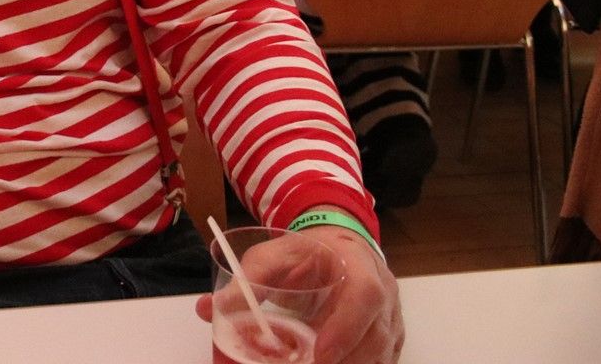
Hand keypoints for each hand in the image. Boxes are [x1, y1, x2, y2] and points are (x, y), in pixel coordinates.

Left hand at [193, 226, 399, 362]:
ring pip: (384, 355)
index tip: (321, 354)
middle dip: (347, 360)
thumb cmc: (306, 251)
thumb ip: (246, 280)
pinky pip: (383, 361)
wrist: (337, 247)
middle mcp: (385, 293)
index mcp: (358, 265)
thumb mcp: (273, 256)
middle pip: (378, 335)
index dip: (347, 328)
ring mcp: (393, 318)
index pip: (365, 296)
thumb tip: (207, 309)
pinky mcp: (390, 338)